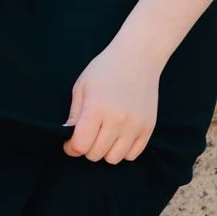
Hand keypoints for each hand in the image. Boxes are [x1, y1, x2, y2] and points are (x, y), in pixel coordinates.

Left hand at [63, 38, 160, 161]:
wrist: (138, 57)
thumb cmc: (105, 69)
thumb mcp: (82, 86)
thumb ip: (74, 115)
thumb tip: (68, 137)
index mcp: (97, 107)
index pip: (80, 145)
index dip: (71, 148)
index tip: (70, 142)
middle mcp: (117, 119)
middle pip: (96, 154)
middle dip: (87, 148)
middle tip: (87, 134)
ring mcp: (135, 125)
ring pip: (114, 159)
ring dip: (105, 151)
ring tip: (103, 135)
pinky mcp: (148, 128)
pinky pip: (132, 155)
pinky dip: (122, 150)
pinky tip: (118, 135)